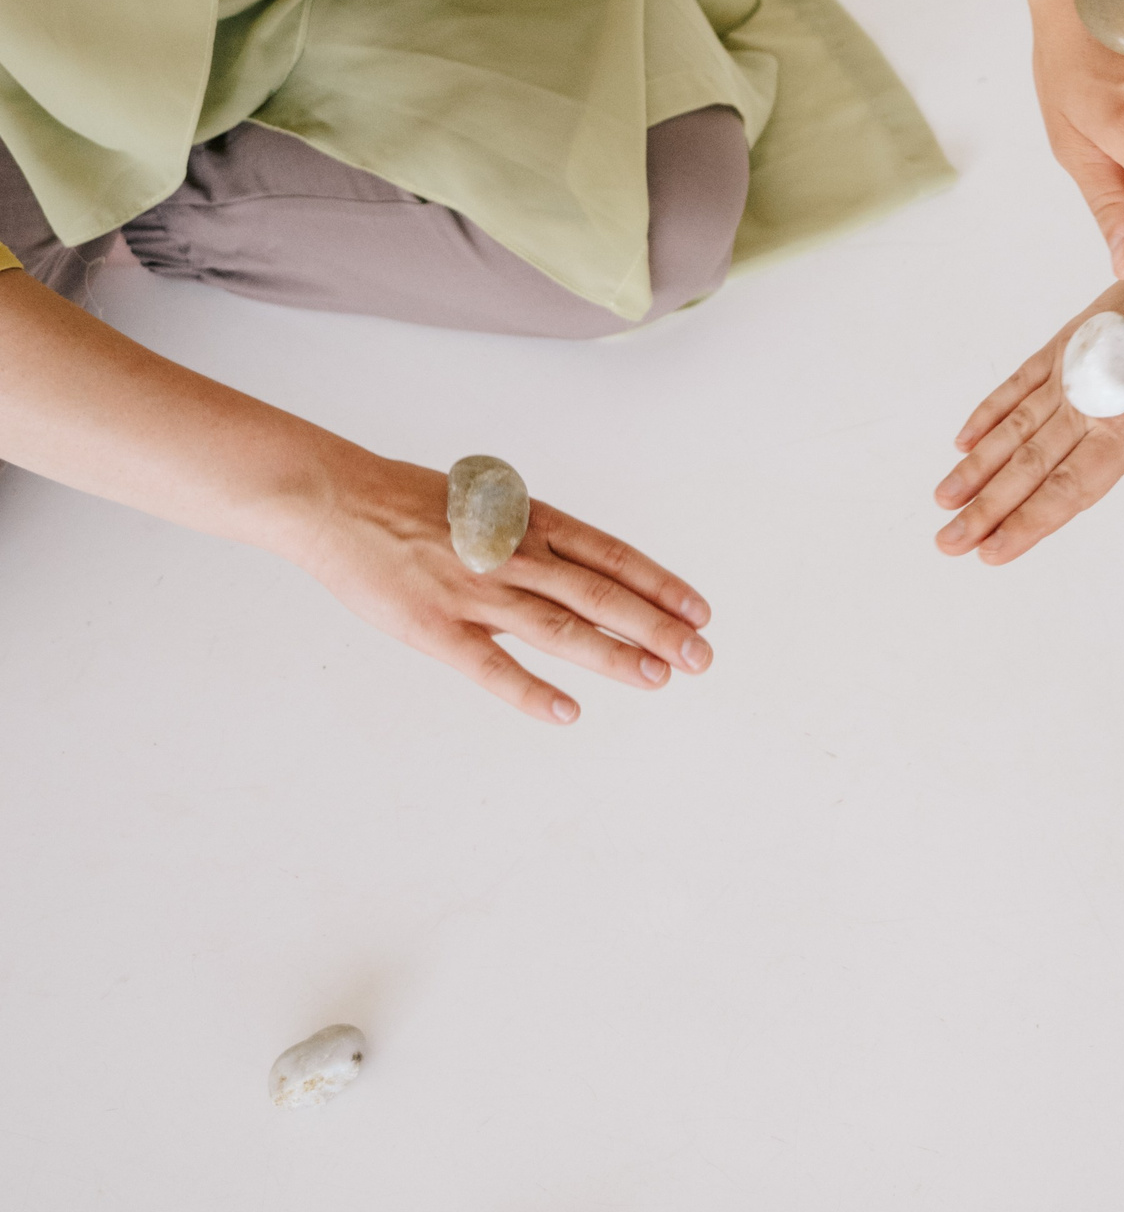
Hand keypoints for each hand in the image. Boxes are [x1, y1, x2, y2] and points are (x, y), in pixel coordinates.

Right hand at [289, 450, 713, 723]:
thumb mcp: (488, 507)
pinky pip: (489, 666)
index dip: (659, 584)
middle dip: (656, 626)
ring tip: (659, 677)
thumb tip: (579, 575)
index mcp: (528, 522)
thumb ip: (531, 541)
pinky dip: (530, 691)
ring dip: (612, 653)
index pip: (610, 555)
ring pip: (558, 627)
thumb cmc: (409, 504)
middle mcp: (513, 555)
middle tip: (702, 655)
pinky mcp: (434, 627)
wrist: (335, 499)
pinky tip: (568, 712)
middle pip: (599, 593)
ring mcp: (475, 591)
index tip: (699, 610)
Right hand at [936, 261, 1123, 562]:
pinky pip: (1016, 384)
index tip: (991, 552)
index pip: (1067, 489)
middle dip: (986, 509)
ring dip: (976, 469)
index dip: (1028, 524)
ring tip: (943, 500)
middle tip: (947, 543)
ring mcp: (1068, 372)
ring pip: (1012, 430)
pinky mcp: (1062, 345)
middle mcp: (1087, 403)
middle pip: (1028, 467)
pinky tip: (964, 441)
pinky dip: (988, 413)